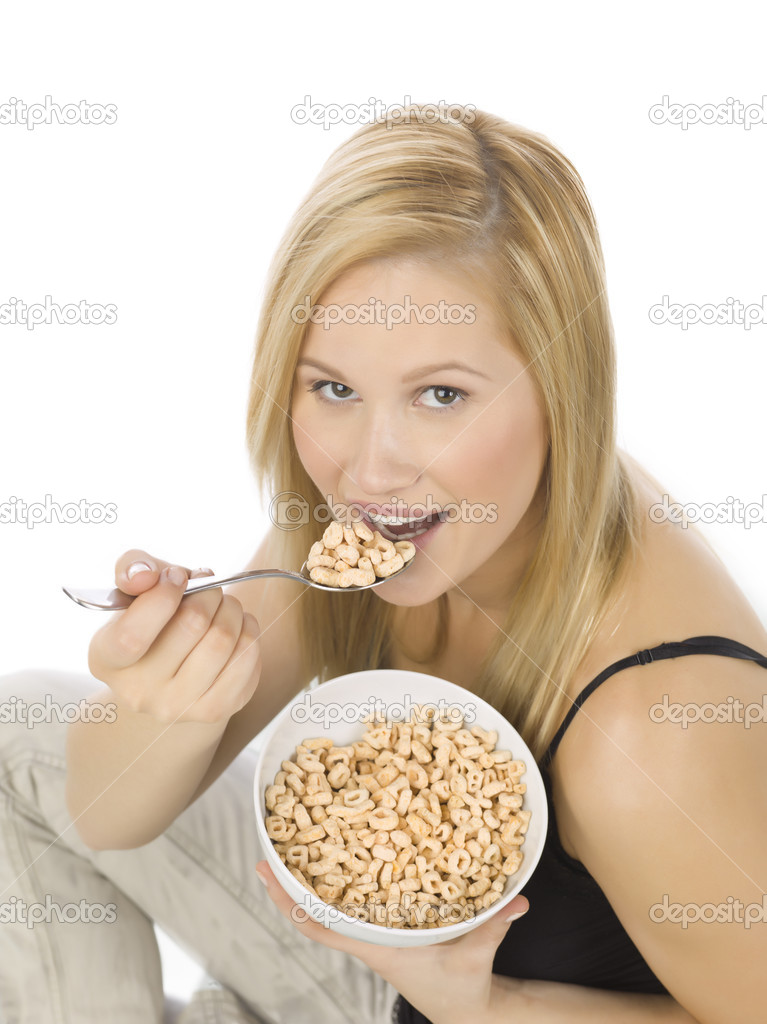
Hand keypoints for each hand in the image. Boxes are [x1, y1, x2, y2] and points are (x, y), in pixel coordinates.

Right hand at [87, 549, 261, 724]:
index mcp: (107, 659)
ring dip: (232, 608)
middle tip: (208, 585)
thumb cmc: (153, 618)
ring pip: (223, 640)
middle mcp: (137, 692)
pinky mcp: (214, 710)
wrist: (172, 672)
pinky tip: (237, 627)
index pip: (132, 635)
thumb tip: (145, 575)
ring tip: (224, 605)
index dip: (164, 596)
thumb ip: (133, 568)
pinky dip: (249, 631)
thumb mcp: (135, 588)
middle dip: (208, 592)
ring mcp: (177, 708)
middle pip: (192, 624)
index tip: (178, 577)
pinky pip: (247, 658)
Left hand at [255, 860, 527, 1023]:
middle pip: (314, 913)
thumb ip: (493, 926)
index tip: (269, 876)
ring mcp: (374, 935)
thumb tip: (518, 901)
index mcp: (378, 948)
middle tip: (267, 849)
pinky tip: (337, 857)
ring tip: (291, 844)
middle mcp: (368, 940)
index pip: (321, 928)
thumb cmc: (464, 986)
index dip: (292, 904)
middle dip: (288, 885)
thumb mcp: (476, 954)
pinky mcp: (386, 929)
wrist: (466, 1008)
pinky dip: (338, 885)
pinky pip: (352, 905)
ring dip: (309, 882)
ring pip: (330, 908)